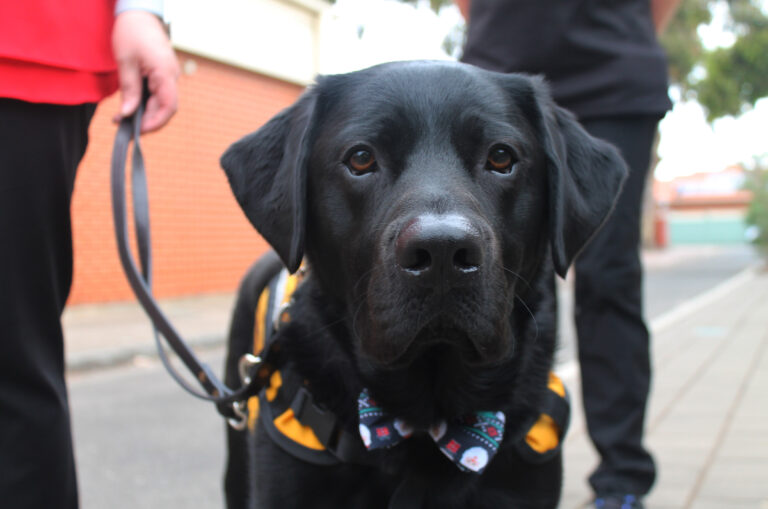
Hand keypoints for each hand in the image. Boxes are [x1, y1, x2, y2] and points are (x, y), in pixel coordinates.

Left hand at [112, 10, 179, 132]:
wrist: (139, 12)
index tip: (138, 130)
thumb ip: (129, 90)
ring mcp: (169, 74)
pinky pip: (159, 94)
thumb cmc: (131, 32)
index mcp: (165, 72)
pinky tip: (133, 106)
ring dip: (147, 114)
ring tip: (126, 119)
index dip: (155, 122)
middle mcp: (171, 76)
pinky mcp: (163, 73)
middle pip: (166, 108)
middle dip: (148, 121)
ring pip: (163, 103)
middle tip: (127, 129)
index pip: (168, 106)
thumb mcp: (125, 61)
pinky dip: (147, 104)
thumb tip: (128, 114)